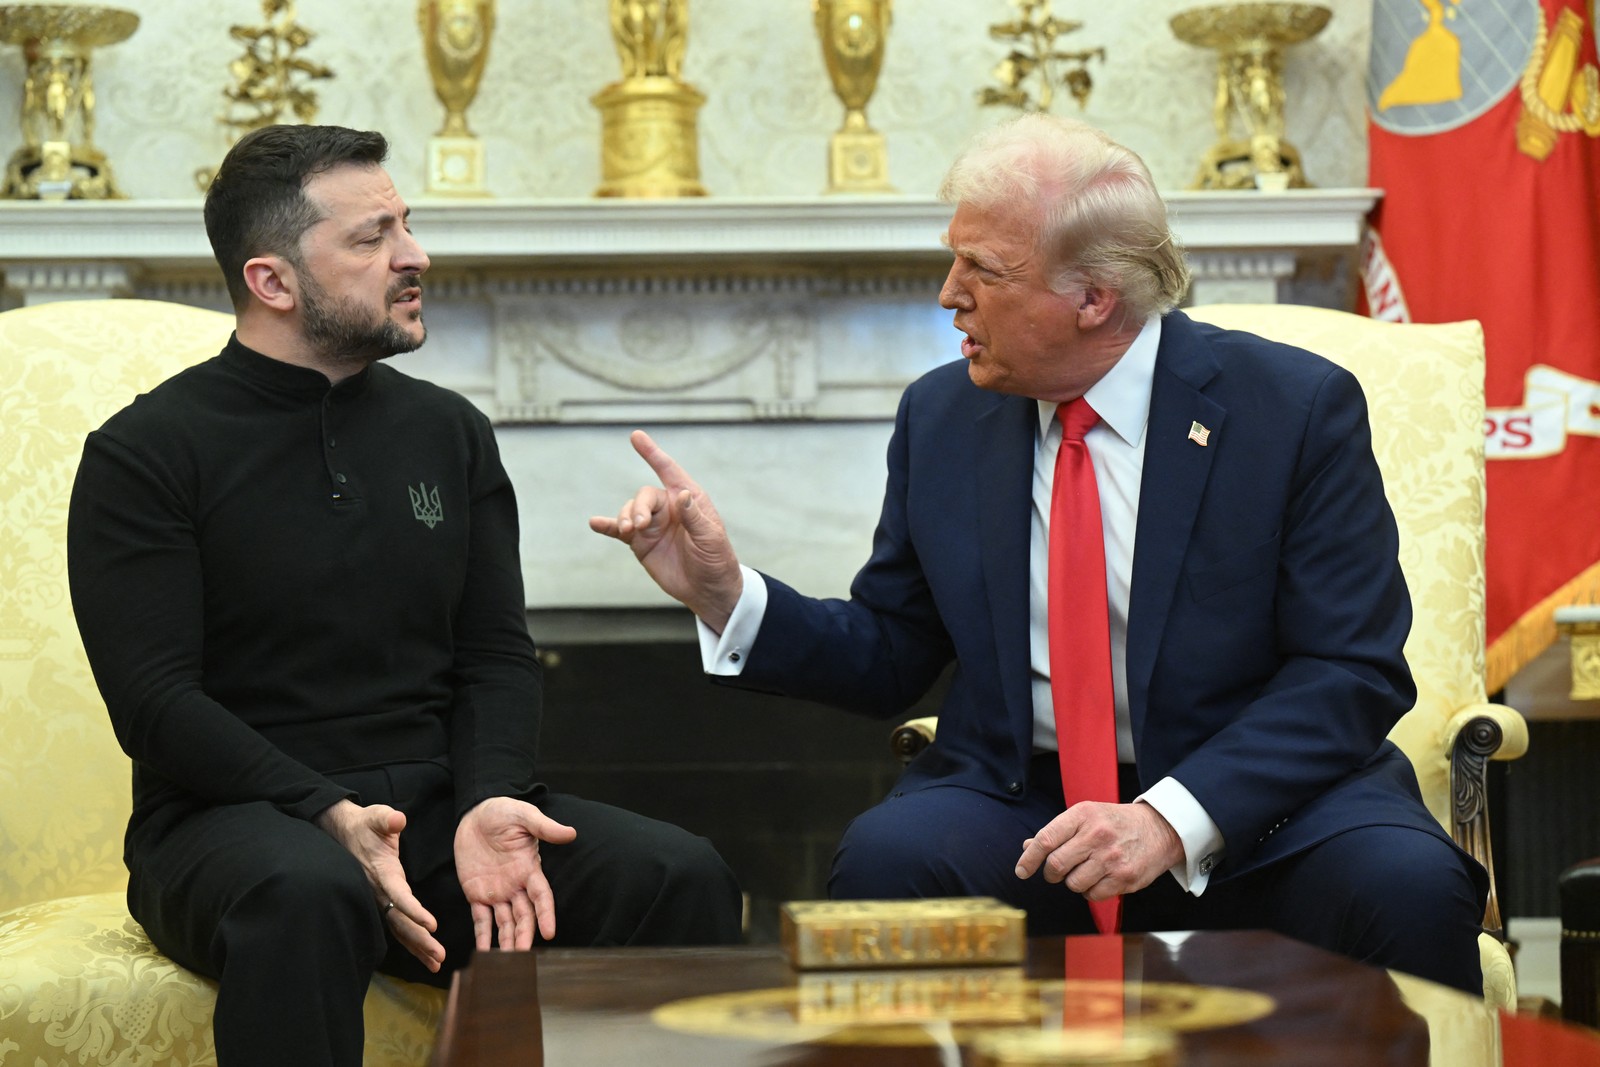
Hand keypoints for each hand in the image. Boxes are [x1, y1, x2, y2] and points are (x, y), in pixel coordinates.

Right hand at [314, 798, 444, 972]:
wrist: (345, 832)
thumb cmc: (366, 825)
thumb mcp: (377, 817)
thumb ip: (387, 819)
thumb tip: (397, 820)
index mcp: (383, 873)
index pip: (399, 896)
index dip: (415, 911)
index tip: (433, 925)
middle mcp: (380, 892)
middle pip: (401, 921)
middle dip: (420, 940)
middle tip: (440, 956)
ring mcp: (379, 899)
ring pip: (399, 928)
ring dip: (417, 946)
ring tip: (436, 964)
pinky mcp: (382, 902)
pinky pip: (397, 926)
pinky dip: (411, 941)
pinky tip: (424, 955)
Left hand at [454, 797, 576, 950]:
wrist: (475, 813)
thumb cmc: (503, 812)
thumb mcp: (524, 816)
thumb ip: (544, 827)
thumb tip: (570, 833)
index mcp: (529, 869)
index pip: (541, 896)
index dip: (546, 914)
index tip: (549, 932)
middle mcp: (515, 885)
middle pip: (524, 915)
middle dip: (525, 934)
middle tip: (523, 954)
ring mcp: (496, 892)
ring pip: (505, 922)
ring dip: (507, 941)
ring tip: (506, 962)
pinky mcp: (476, 893)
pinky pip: (480, 919)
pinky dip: (482, 936)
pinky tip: (484, 953)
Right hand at [588, 430, 743, 631]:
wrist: (708, 590)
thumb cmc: (716, 560)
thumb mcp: (710, 538)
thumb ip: (694, 517)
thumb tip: (681, 494)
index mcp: (690, 500)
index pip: (669, 471)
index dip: (653, 454)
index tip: (636, 436)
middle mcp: (669, 508)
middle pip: (645, 495)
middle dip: (638, 506)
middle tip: (638, 525)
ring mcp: (653, 525)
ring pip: (630, 510)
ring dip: (624, 517)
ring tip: (627, 530)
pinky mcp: (641, 543)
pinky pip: (619, 530)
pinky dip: (607, 525)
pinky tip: (594, 522)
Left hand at [1014, 801, 1183, 899]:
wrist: (1159, 828)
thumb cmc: (1115, 823)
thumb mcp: (1086, 816)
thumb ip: (1057, 832)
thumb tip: (1027, 847)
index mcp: (1083, 814)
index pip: (1046, 839)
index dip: (1029, 858)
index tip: (1021, 871)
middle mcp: (1097, 835)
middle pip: (1056, 865)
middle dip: (1051, 874)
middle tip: (1056, 872)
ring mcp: (1112, 857)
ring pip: (1073, 884)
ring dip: (1073, 883)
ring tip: (1085, 871)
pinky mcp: (1125, 877)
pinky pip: (1093, 895)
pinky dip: (1090, 892)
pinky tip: (1100, 878)